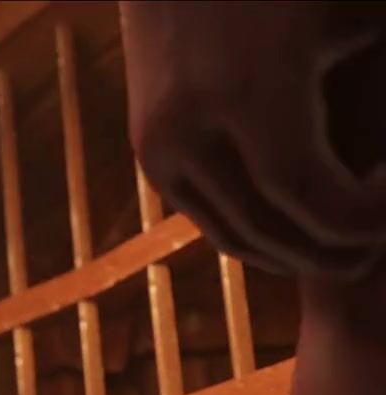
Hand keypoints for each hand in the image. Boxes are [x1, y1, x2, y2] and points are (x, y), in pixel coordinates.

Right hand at [121, 2, 385, 277]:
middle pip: (274, 233)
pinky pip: (210, 220)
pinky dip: (262, 234)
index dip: (372, 221)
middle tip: (385, 238)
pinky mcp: (149, 154)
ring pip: (237, 239)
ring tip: (356, 237)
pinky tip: (310, 218)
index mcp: (250, 93)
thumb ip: (384, 81)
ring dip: (299, 253)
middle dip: (340, 250)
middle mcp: (191, 131)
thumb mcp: (358, 18)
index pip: (318, 200)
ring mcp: (160, 148)